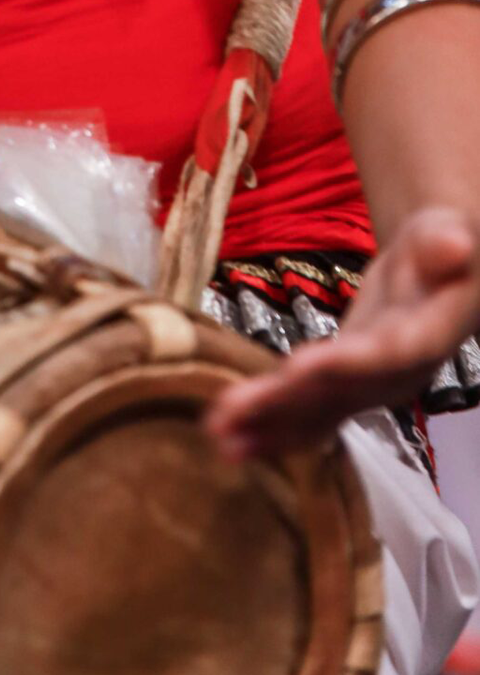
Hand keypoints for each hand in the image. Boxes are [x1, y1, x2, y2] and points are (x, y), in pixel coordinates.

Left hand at [206, 207, 479, 459]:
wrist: (445, 273)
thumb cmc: (447, 245)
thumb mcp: (450, 235)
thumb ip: (444, 246)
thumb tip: (453, 246)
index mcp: (424, 334)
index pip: (385, 352)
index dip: (344, 364)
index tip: (297, 369)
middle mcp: (395, 372)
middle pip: (336, 390)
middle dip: (282, 404)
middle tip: (228, 418)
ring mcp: (369, 385)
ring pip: (318, 411)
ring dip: (268, 426)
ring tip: (220, 438)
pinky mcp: (347, 385)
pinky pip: (311, 412)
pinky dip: (272, 426)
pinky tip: (234, 439)